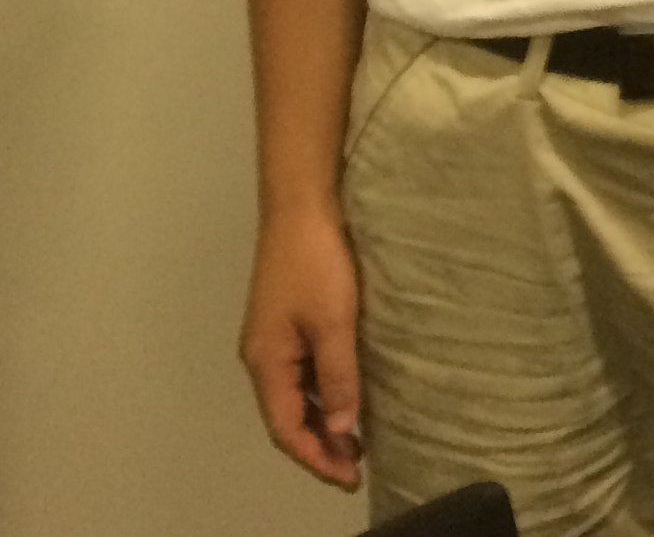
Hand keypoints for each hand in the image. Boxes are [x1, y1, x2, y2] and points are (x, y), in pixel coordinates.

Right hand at [241, 203, 362, 488]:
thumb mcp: (334, 321)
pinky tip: (347, 397)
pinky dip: (323, 394)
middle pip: (287, 417)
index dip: (316, 457)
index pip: (285, 428)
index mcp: (266, 362)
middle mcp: (263, 357)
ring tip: (356, 443)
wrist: (302, 207)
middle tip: (357, 469)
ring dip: (322, 421)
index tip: (349, 478)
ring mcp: (273, 339)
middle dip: (319, 446)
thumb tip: (342, 427)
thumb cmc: (317, 262)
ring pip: (295, 396)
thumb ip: (338, 374)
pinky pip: (302, 373)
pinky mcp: (288, 322)